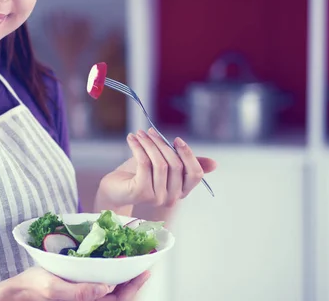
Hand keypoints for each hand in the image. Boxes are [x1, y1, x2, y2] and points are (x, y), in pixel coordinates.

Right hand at [10, 267, 149, 300]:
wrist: (17, 292)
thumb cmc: (32, 289)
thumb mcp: (53, 289)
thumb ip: (79, 292)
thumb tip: (105, 289)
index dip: (134, 287)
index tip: (145, 271)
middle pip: (120, 297)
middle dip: (134, 282)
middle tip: (144, 262)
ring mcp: (85, 298)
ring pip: (112, 293)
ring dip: (125, 279)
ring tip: (133, 262)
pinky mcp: (79, 291)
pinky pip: (101, 288)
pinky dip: (111, 277)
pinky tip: (113, 265)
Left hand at [97, 128, 217, 208]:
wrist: (114, 188)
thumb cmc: (139, 175)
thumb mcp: (164, 165)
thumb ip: (185, 163)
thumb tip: (214, 164)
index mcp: (181, 191)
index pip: (195, 174)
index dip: (188, 155)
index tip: (176, 140)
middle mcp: (171, 198)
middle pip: (176, 165)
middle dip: (163, 144)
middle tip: (150, 131)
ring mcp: (157, 198)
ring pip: (160, 163)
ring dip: (149, 143)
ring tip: (140, 134)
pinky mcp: (141, 193)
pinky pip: (144, 163)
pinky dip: (138, 147)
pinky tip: (132, 139)